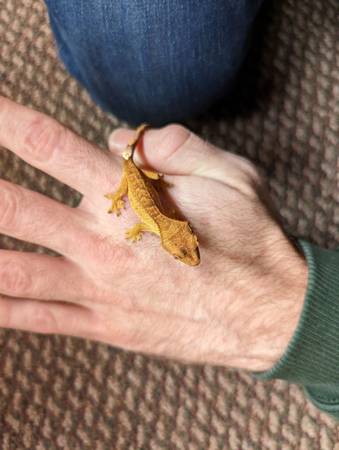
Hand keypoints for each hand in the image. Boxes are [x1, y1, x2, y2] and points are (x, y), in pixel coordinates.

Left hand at [0, 96, 306, 370]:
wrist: (268, 313)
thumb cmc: (252, 242)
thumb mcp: (232, 174)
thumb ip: (175, 145)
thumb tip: (122, 141)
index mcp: (133, 199)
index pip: (50, 146)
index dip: (6, 121)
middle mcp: (104, 244)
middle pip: (15, 209)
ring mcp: (99, 290)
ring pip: (13, 270)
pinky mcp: (104, 325)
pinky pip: (38, 318)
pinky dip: (1, 308)